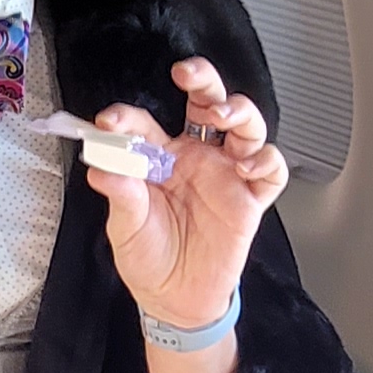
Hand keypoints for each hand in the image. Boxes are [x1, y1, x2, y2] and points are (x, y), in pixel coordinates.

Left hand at [93, 58, 285, 335]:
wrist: (175, 299)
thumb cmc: (147, 258)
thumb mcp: (125, 230)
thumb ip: (122, 198)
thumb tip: (102, 170)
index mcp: (159, 158)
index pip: (146, 124)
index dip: (129, 119)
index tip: (110, 122)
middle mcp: (195, 157)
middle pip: (206, 103)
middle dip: (202, 80)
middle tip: (187, 73)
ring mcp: (226, 174)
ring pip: (244, 126)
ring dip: (238, 111)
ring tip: (222, 115)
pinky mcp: (250, 199)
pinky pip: (270, 171)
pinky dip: (266, 161)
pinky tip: (249, 165)